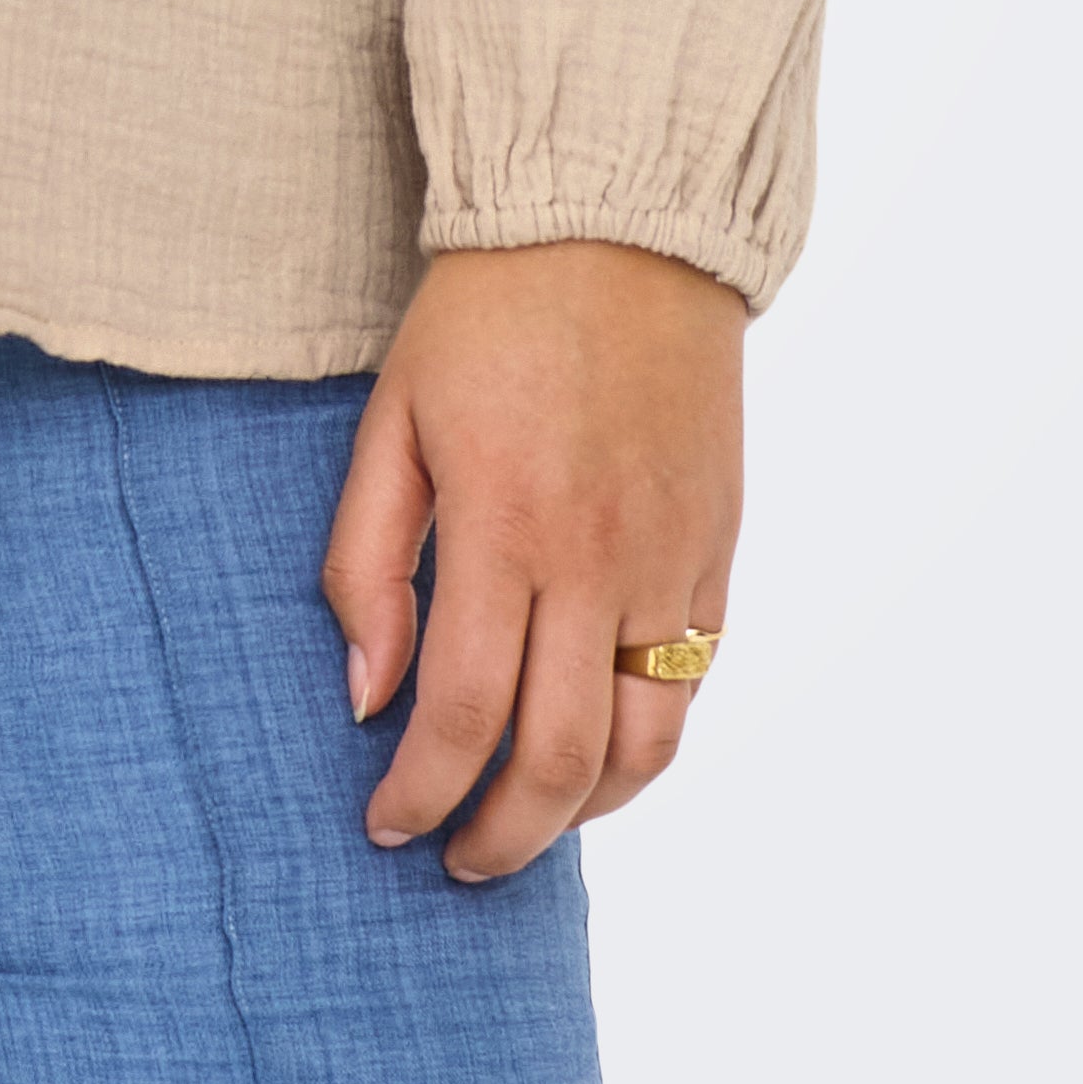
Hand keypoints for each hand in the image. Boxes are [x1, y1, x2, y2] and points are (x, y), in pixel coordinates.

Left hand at [323, 240, 739, 881]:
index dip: (418, 792)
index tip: (386, 824)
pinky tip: (597, 752)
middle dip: (500, 835)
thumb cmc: (486, 315)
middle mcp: (598, 557)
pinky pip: (693, 683)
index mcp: (503, 524)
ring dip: (584, 813)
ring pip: (644, 744)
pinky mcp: (717, 549)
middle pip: (558, 757)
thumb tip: (365, 695)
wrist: (620, 223)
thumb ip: (367, 561)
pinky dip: (645, 744)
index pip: (458, 712)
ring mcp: (671, 559)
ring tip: (531, 825)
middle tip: (455, 860)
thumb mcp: (392, 419)